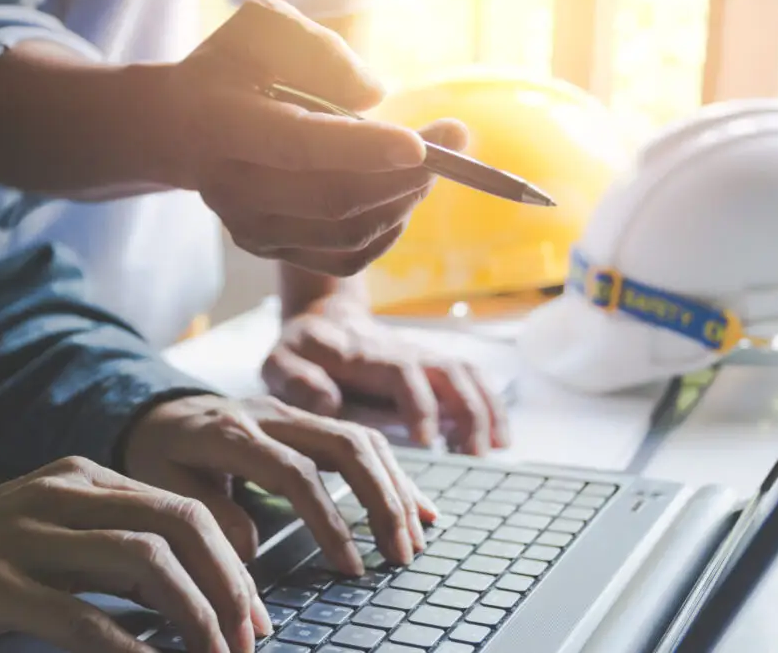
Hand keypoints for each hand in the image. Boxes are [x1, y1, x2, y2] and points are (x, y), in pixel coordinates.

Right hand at [0, 457, 271, 652]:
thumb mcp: (67, 532)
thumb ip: (126, 547)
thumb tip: (205, 592)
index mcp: (89, 477)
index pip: (184, 510)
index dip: (232, 565)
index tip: (256, 615)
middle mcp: (64, 495)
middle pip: (176, 526)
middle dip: (226, 584)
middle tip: (248, 637)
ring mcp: (28, 535)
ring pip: (141, 562)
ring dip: (192, 614)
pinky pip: (79, 616)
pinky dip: (127, 648)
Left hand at [123, 395, 437, 573]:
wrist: (160, 410)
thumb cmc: (160, 454)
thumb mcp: (162, 485)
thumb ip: (207, 513)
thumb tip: (251, 550)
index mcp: (232, 432)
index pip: (295, 473)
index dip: (328, 520)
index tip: (351, 566)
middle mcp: (273, 414)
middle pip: (345, 445)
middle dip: (382, 501)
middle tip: (402, 554)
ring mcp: (297, 413)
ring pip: (362, 439)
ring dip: (395, 488)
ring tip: (415, 538)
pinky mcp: (312, 419)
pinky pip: (363, 439)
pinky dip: (394, 474)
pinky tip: (418, 506)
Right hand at [159, 0, 467, 275]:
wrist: (182, 127)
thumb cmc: (235, 69)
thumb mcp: (265, 29)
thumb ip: (319, 51)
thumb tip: (374, 98)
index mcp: (224, 125)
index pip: (299, 145)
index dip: (364, 149)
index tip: (422, 143)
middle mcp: (232, 189)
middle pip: (335, 201)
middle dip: (408, 176)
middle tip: (456, 141)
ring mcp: (251, 230)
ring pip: (349, 234)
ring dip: (405, 200)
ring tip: (431, 163)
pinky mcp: (272, 252)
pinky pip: (347, 257)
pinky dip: (388, 228)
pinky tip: (400, 195)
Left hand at [262, 297, 510, 455]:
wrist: (322, 320)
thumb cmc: (298, 351)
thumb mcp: (278, 363)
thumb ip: (295, 379)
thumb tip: (328, 400)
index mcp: (364, 354)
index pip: (402, 372)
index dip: (419, 404)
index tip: (429, 443)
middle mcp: (402, 351)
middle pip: (448, 370)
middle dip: (468, 411)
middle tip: (474, 456)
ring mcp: (422, 357)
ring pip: (467, 374)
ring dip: (486, 409)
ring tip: (493, 452)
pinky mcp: (432, 368)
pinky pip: (472, 381)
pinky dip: (491, 407)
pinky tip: (499, 441)